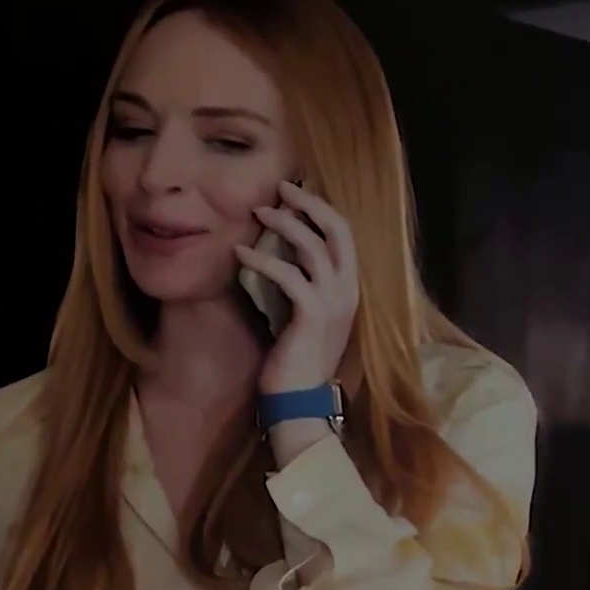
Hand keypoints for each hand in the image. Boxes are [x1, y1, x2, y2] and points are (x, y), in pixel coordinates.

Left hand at [235, 180, 360, 395]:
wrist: (300, 400)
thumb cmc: (298, 360)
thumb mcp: (307, 316)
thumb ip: (304, 286)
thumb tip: (282, 255)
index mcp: (349, 289)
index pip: (344, 236)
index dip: (321, 210)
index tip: (294, 195)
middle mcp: (348, 291)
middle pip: (337, 231)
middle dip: (309, 205)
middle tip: (281, 189)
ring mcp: (333, 303)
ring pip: (313, 248)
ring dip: (284, 225)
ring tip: (257, 214)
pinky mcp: (312, 316)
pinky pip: (288, 276)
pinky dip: (262, 260)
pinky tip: (239, 253)